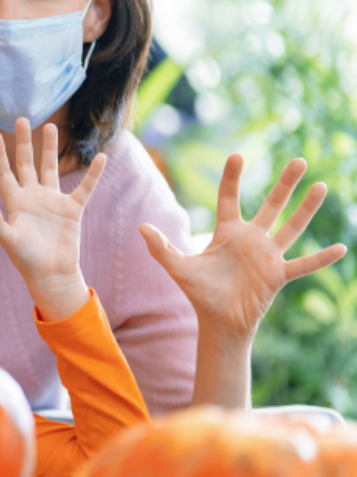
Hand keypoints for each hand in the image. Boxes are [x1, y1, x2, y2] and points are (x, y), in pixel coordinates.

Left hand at [0, 119, 105, 321]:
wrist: (51, 275)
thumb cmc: (27, 260)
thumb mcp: (9, 241)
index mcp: (15, 202)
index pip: (4, 172)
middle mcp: (32, 197)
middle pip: (26, 163)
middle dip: (23, 141)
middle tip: (22, 119)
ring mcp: (52, 201)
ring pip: (51, 168)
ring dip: (50, 149)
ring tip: (50, 127)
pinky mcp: (72, 209)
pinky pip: (85, 188)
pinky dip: (93, 174)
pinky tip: (101, 157)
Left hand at [141, 155, 345, 341]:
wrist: (218, 321)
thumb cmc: (199, 292)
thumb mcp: (177, 267)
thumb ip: (161, 247)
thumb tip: (141, 227)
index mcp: (227, 232)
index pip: (229, 197)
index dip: (232, 177)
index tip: (237, 155)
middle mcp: (251, 238)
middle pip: (271, 204)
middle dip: (285, 183)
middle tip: (299, 161)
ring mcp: (267, 255)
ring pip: (292, 227)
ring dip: (307, 209)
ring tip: (322, 187)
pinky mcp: (278, 275)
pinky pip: (303, 264)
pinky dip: (321, 258)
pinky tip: (340, 248)